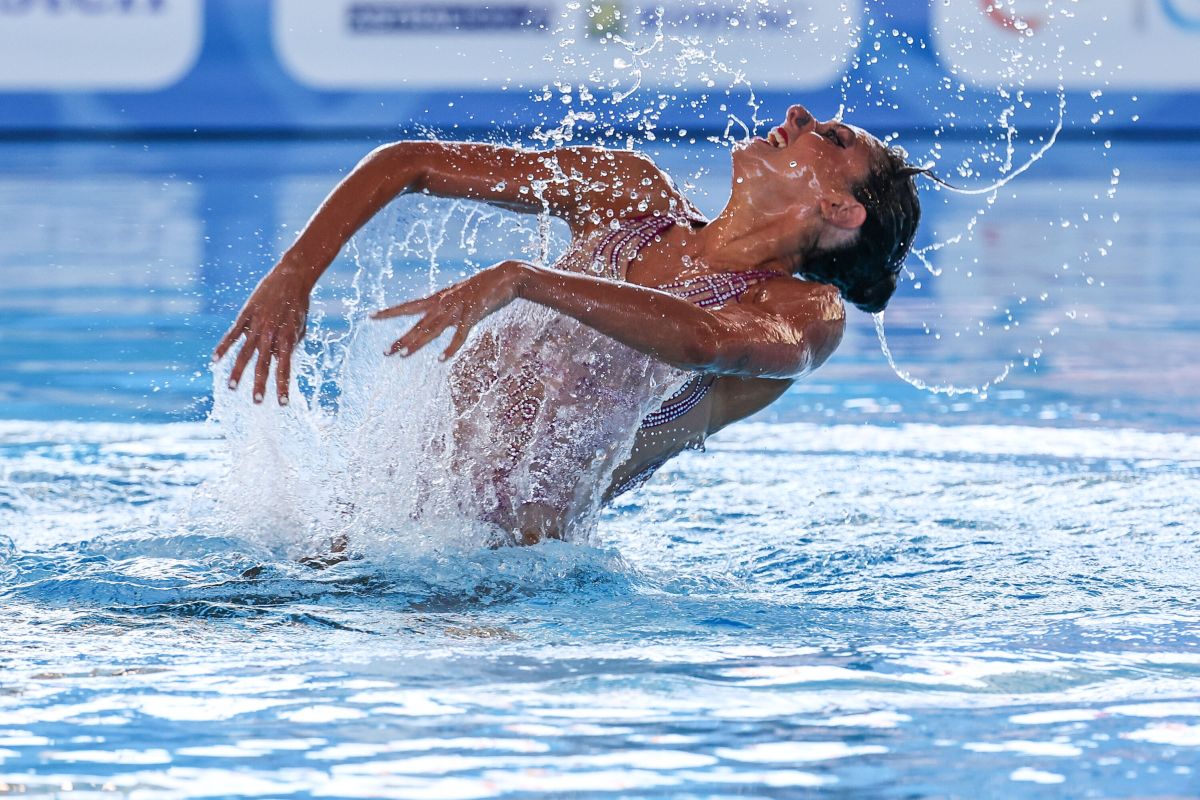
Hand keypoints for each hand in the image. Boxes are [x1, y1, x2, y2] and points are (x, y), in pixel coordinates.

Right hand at [212, 267, 310, 404]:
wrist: (292, 277)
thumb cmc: (298, 305)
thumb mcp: (300, 327)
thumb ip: (290, 345)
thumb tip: (281, 362)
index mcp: (288, 339)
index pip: (285, 369)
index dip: (283, 387)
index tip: (282, 404)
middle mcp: (272, 334)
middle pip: (264, 365)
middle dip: (261, 385)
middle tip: (257, 403)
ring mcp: (257, 325)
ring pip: (245, 353)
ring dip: (238, 372)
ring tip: (232, 388)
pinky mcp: (246, 315)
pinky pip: (232, 334)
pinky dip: (223, 347)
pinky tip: (214, 360)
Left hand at [371, 260, 526, 360]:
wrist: (506, 275)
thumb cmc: (484, 287)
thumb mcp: (460, 297)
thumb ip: (448, 309)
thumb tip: (438, 320)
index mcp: (439, 298)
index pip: (408, 306)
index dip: (390, 311)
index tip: (371, 316)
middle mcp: (443, 303)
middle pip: (417, 324)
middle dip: (401, 339)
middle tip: (385, 352)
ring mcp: (457, 308)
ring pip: (433, 330)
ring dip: (418, 343)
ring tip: (403, 356)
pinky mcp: (472, 314)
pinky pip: (459, 335)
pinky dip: (450, 347)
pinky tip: (441, 359)